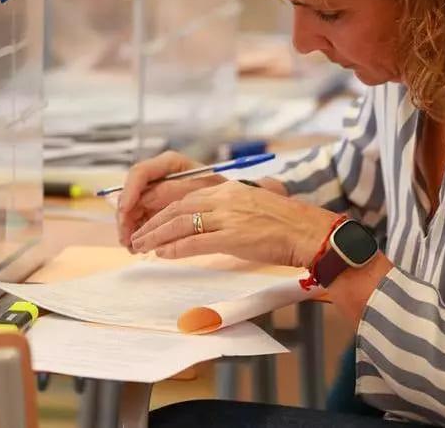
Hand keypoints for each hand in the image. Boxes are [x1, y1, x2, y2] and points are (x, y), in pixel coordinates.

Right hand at [115, 151, 224, 250]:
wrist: (241, 208)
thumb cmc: (227, 194)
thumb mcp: (204, 189)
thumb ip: (174, 191)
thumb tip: (146, 200)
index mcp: (170, 164)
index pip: (140, 173)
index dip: (129, 191)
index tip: (126, 211)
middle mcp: (160, 177)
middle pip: (132, 193)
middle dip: (126, 216)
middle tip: (126, 239)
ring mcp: (157, 194)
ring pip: (133, 209)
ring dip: (129, 228)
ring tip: (133, 248)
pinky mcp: (159, 210)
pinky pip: (141, 221)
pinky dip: (139, 234)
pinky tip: (138, 248)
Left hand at [129, 181, 340, 266]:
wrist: (308, 232)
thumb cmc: (283, 224)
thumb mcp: (250, 207)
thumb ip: (225, 210)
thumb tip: (202, 223)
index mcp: (227, 190)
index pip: (184, 195)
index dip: (162, 209)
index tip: (148, 220)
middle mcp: (224, 199)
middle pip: (177, 208)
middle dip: (153, 222)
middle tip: (136, 235)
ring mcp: (228, 217)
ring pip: (181, 223)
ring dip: (156, 235)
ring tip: (141, 246)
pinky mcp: (233, 237)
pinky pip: (195, 242)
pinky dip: (175, 248)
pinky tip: (161, 254)